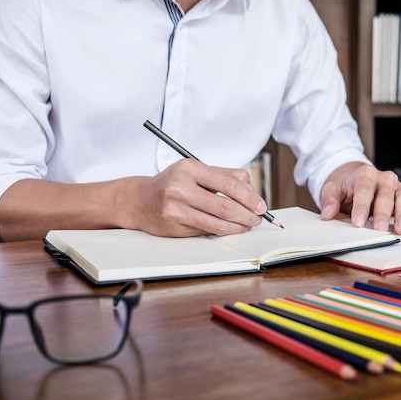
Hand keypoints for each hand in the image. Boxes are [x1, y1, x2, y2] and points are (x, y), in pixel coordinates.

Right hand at [127, 159, 266, 236]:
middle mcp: (180, 187)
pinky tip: (232, 228)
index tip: (261, 206)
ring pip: (217, 222)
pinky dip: (224, 231)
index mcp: (190, 168)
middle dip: (247, 215)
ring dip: (238, 226)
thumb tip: (252, 192)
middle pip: (225, 205)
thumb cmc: (173, 184)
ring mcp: (176, 208)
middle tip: (258, 218)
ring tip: (248, 225)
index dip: (249, 197)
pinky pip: (207, 230)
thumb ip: (226, 176)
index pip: (228, 183)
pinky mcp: (175, 226)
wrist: (139, 200)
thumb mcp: (197, 171)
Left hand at [319, 163, 400, 234]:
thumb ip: (329, 200)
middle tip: (380, 230)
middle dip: (382, 214)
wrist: (357, 179)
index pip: (364, 189)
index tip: (358, 223)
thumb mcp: (331, 189)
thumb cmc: (345, 187)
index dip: (361, 207)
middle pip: (385, 196)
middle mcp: (384, 178)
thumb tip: (327, 214)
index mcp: (365, 174)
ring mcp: (397, 186)